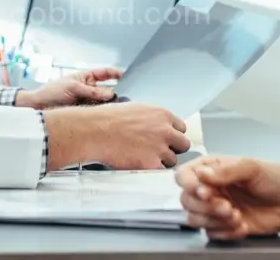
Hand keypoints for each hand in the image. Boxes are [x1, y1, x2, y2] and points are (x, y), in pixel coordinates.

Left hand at [15, 67, 122, 108]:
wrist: (39, 108)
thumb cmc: (51, 92)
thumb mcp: (73, 88)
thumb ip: (92, 91)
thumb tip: (110, 93)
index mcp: (86, 78)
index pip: (106, 73)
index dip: (117, 73)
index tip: (127, 76)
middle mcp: (90, 90)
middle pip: (108, 89)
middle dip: (117, 92)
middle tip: (125, 96)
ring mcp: (88, 102)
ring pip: (105, 103)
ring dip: (110, 105)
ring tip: (118, 108)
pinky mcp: (86, 114)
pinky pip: (98, 113)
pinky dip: (103, 114)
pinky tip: (108, 117)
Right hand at [43, 102, 190, 169]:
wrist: (96, 130)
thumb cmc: (109, 118)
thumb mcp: (136, 109)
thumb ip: (152, 118)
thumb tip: (156, 124)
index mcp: (162, 114)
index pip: (181, 128)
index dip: (173, 135)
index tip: (166, 139)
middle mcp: (165, 130)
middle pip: (183, 144)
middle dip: (173, 148)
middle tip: (160, 151)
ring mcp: (160, 148)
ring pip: (172, 160)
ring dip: (161, 161)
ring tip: (144, 158)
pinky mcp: (151, 163)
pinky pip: (160, 170)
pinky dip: (152, 170)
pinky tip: (141, 164)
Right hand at [174, 156, 279, 239]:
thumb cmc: (274, 177)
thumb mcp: (250, 168)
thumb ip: (224, 171)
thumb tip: (202, 174)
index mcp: (211, 169)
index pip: (184, 176)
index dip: (189, 185)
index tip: (204, 191)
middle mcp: (210, 188)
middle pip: (186, 200)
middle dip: (206, 206)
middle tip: (227, 206)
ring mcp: (215, 208)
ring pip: (195, 219)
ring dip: (214, 221)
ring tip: (236, 216)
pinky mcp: (224, 226)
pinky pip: (212, 234)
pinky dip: (226, 232)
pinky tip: (242, 225)